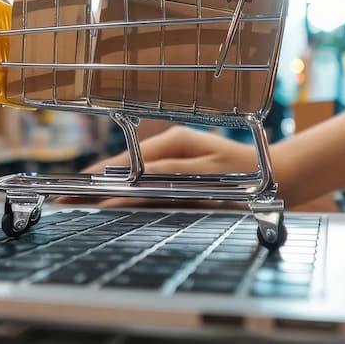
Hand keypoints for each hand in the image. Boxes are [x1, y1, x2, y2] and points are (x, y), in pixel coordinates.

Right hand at [57, 126, 258, 207]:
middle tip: (61, 200)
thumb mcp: (208, 177)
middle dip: (91, 184)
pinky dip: (123, 193)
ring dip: (103, 190)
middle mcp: (170, 146)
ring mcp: (174, 158)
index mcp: (174, 141)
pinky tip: (108, 203)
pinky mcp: (180, 173)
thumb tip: (128, 182)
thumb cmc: (253, 176)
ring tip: (75, 202)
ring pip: (129, 176)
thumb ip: (166, 178)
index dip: (95, 179)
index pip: (124, 162)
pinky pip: (143, 183)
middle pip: (121, 168)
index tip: (70, 191)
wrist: (283, 177)